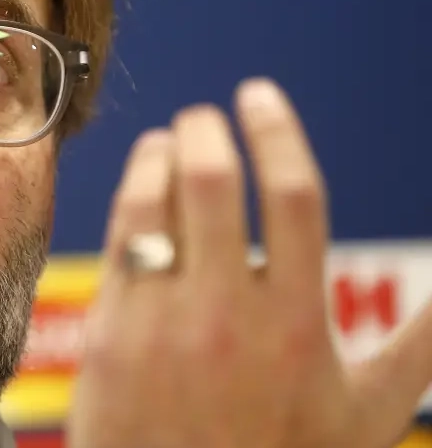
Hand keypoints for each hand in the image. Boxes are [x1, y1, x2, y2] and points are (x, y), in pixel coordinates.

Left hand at [68, 78, 431, 447]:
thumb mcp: (368, 411)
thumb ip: (420, 342)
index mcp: (298, 324)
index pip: (295, 196)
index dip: (277, 132)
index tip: (259, 96)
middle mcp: (227, 316)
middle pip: (214, 183)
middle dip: (207, 131)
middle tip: (206, 116)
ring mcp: (160, 324)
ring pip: (152, 206)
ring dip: (158, 157)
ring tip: (167, 141)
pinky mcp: (108, 336)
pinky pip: (115, 244)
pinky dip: (129, 200)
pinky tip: (139, 186)